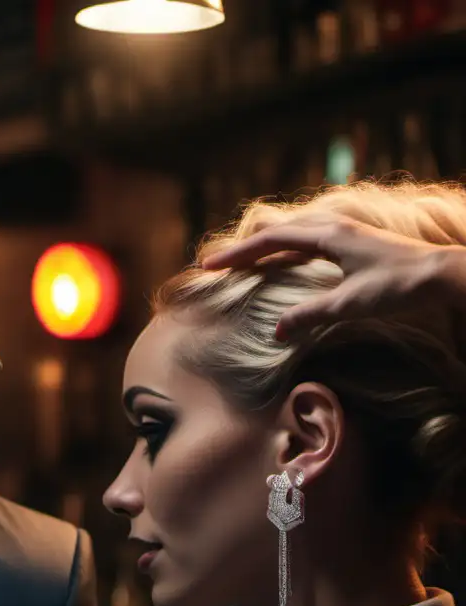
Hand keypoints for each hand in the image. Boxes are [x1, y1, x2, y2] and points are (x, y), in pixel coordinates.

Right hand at [200, 215, 465, 340]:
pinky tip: (284, 262)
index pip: (269, 240)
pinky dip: (287, 250)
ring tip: (244, 262)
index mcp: (326, 235)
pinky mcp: (355, 243)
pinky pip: (309, 242)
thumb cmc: (397, 286)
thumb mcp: (348, 304)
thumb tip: (276, 331)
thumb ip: (309, 315)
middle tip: (217, 264)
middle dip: (245, 249)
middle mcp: (333, 228)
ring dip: (265, 247)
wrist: (441, 275)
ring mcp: (345, 233)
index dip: (237, 254)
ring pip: (294, 235)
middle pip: (277, 232)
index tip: (210, 265)